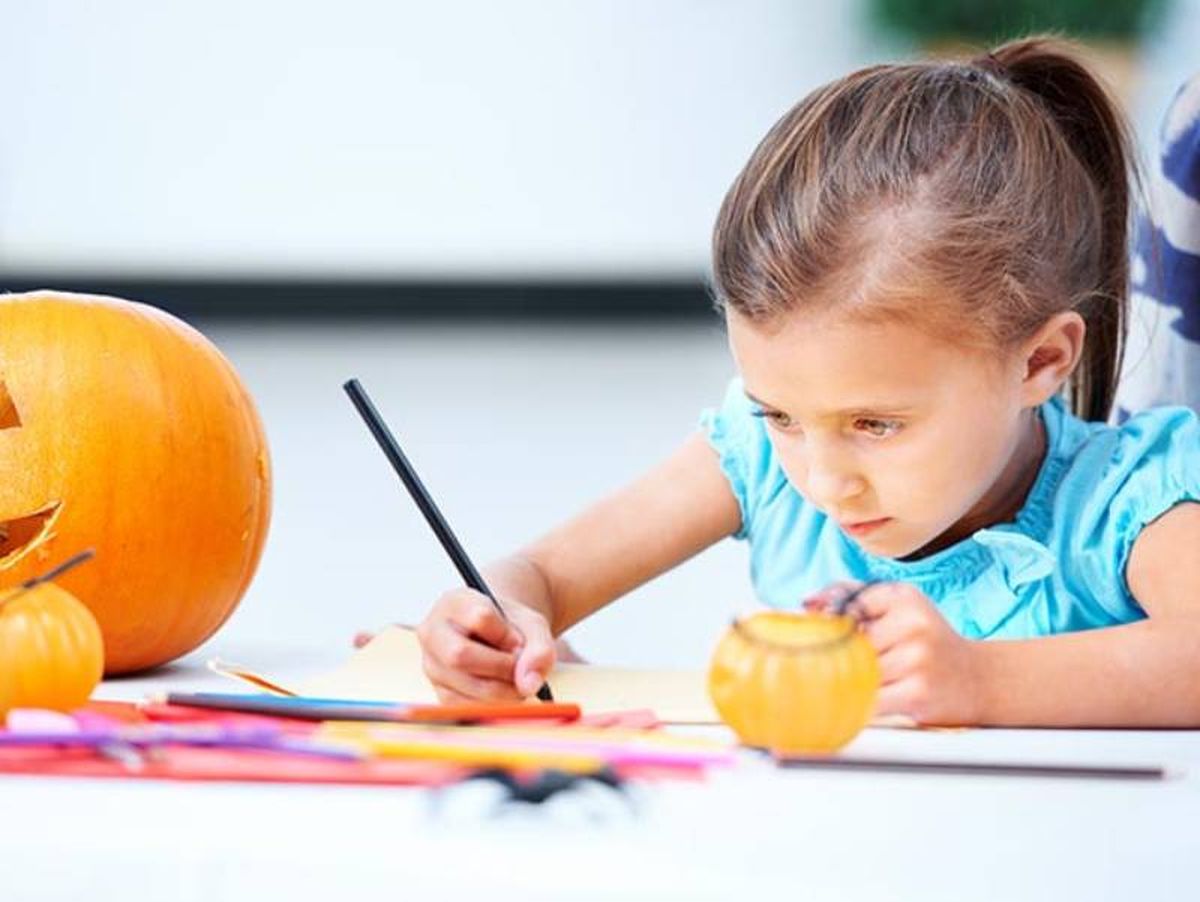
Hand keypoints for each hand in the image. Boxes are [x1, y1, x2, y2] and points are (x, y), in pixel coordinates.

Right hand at [415, 589, 555, 702]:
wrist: (499, 639)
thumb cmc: (512, 628)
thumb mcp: (532, 626)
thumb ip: (539, 648)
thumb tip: (528, 684)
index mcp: (454, 602)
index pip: (479, 617)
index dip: (507, 634)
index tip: (519, 641)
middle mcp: (433, 632)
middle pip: (461, 655)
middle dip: (502, 667)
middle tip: (520, 667)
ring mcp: (432, 665)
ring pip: (465, 685)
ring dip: (504, 690)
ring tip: (516, 679)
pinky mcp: (439, 693)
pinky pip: (467, 707)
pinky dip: (494, 704)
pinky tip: (503, 690)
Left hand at [808, 581, 984, 724]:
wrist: (978, 679)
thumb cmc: (927, 641)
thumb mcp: (898, 606)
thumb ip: (851, 597)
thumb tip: (807, 604)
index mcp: (904, 597)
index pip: (848, 605)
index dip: (833, 624)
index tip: (828, 635)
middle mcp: (913, 623)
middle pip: (849, 642)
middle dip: (844, 656)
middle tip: (847, 663)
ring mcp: (916, 659)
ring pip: (857, 671)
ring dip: (854, 681)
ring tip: (868, 681)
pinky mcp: (917, 692)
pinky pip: (868, 699)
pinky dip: (861, 702)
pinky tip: (868, 700)